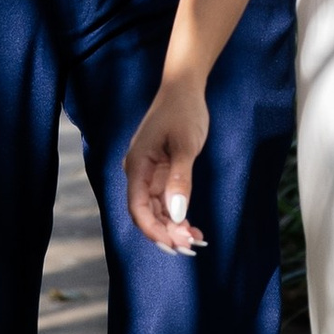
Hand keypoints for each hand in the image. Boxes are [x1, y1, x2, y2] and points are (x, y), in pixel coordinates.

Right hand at [123, 80, 210, 253]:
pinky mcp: (161, 171)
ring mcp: (149, 172)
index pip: (138, 208)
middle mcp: (138, 172)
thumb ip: (180, 180)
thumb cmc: (183, 111)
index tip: (173, 245)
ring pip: (157, 209)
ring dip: (173, 227)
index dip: (153, 231)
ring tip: (196, 240)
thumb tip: (176, 215)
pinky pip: (165, 200)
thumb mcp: (186, 145)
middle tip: (191, 247)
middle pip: (146, 213)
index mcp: (137, 165)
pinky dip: (177, 215)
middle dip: (166, 233)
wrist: (184, 87)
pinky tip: (193, 227)